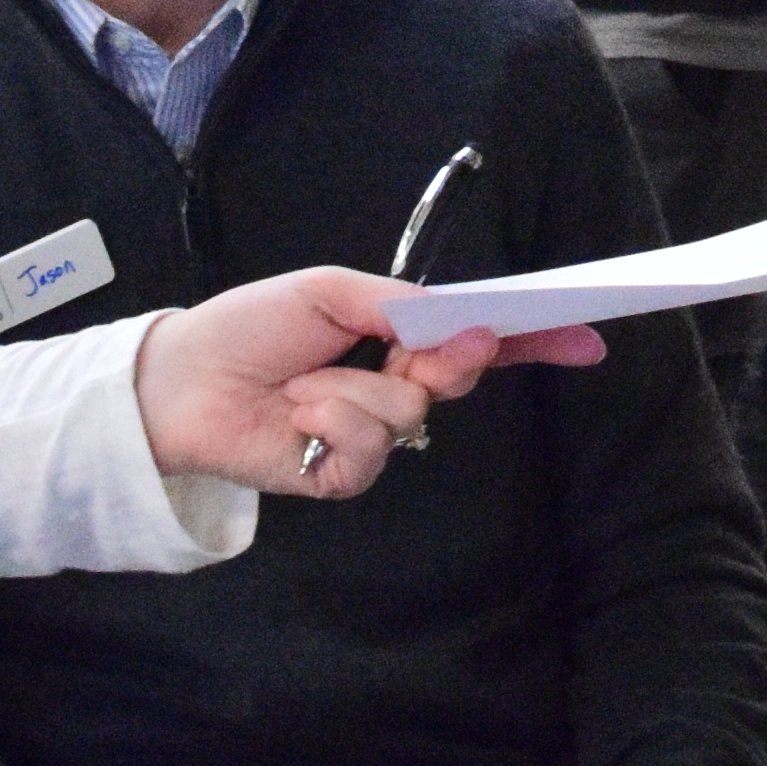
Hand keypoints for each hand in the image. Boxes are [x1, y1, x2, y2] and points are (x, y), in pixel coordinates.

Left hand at [130, 268, 598, 496]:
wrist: (181, 379)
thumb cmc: (249, 327)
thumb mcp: (332, 292)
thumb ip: (401, 304)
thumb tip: (466, 322)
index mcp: (396, 338)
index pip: (478, 341)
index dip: (532, 339)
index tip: (585, 337)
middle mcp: (393, 386)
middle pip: (461, 376)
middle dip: (446, 358)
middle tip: (408, 350)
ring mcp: (371, 434)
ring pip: (412, 412)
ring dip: (358, 388)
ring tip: (305, 382)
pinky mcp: (343, 474)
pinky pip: (371, 449)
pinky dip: (334, 421)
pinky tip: (298, 414)